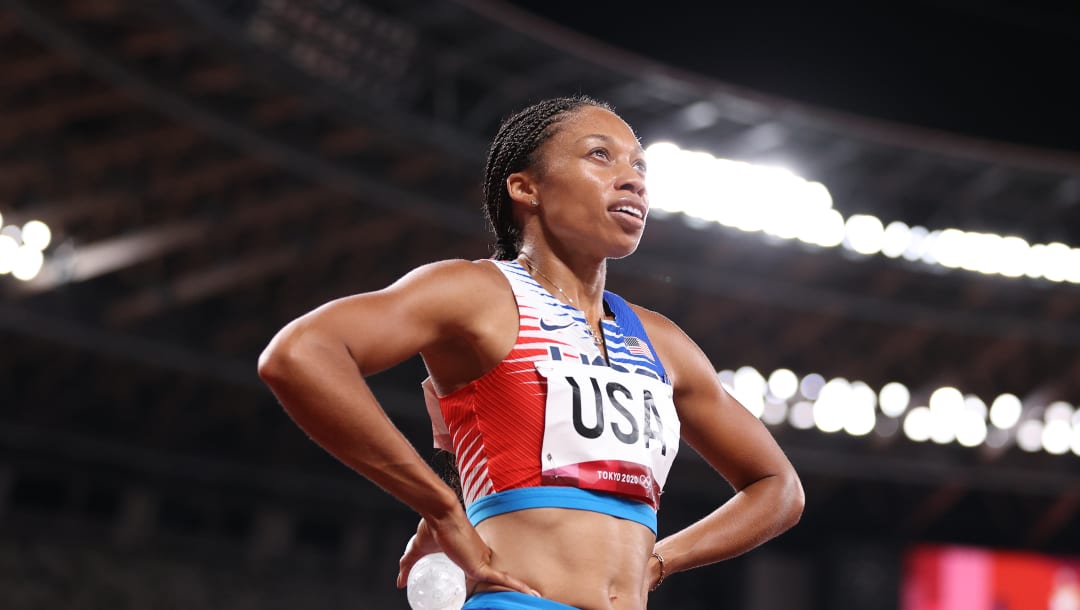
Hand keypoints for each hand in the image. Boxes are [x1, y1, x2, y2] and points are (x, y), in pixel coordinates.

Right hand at [397, 513, 540, 597]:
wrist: (439, 514)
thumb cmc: (431, 528)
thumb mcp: (417, 553)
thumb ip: (408, 566)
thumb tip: (399, 582)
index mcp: (471, 556)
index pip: (483, 573)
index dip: (489, 585)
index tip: (492, 596)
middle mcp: (481, 558)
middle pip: (496, 579)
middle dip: (510, 589)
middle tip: (523, 599)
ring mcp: (483, 562)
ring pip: (504, 581)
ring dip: (520, 589)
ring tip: (537, 597)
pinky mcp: (482, 565)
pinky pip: (503, 580)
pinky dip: (518, 587)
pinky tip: (532, 594)